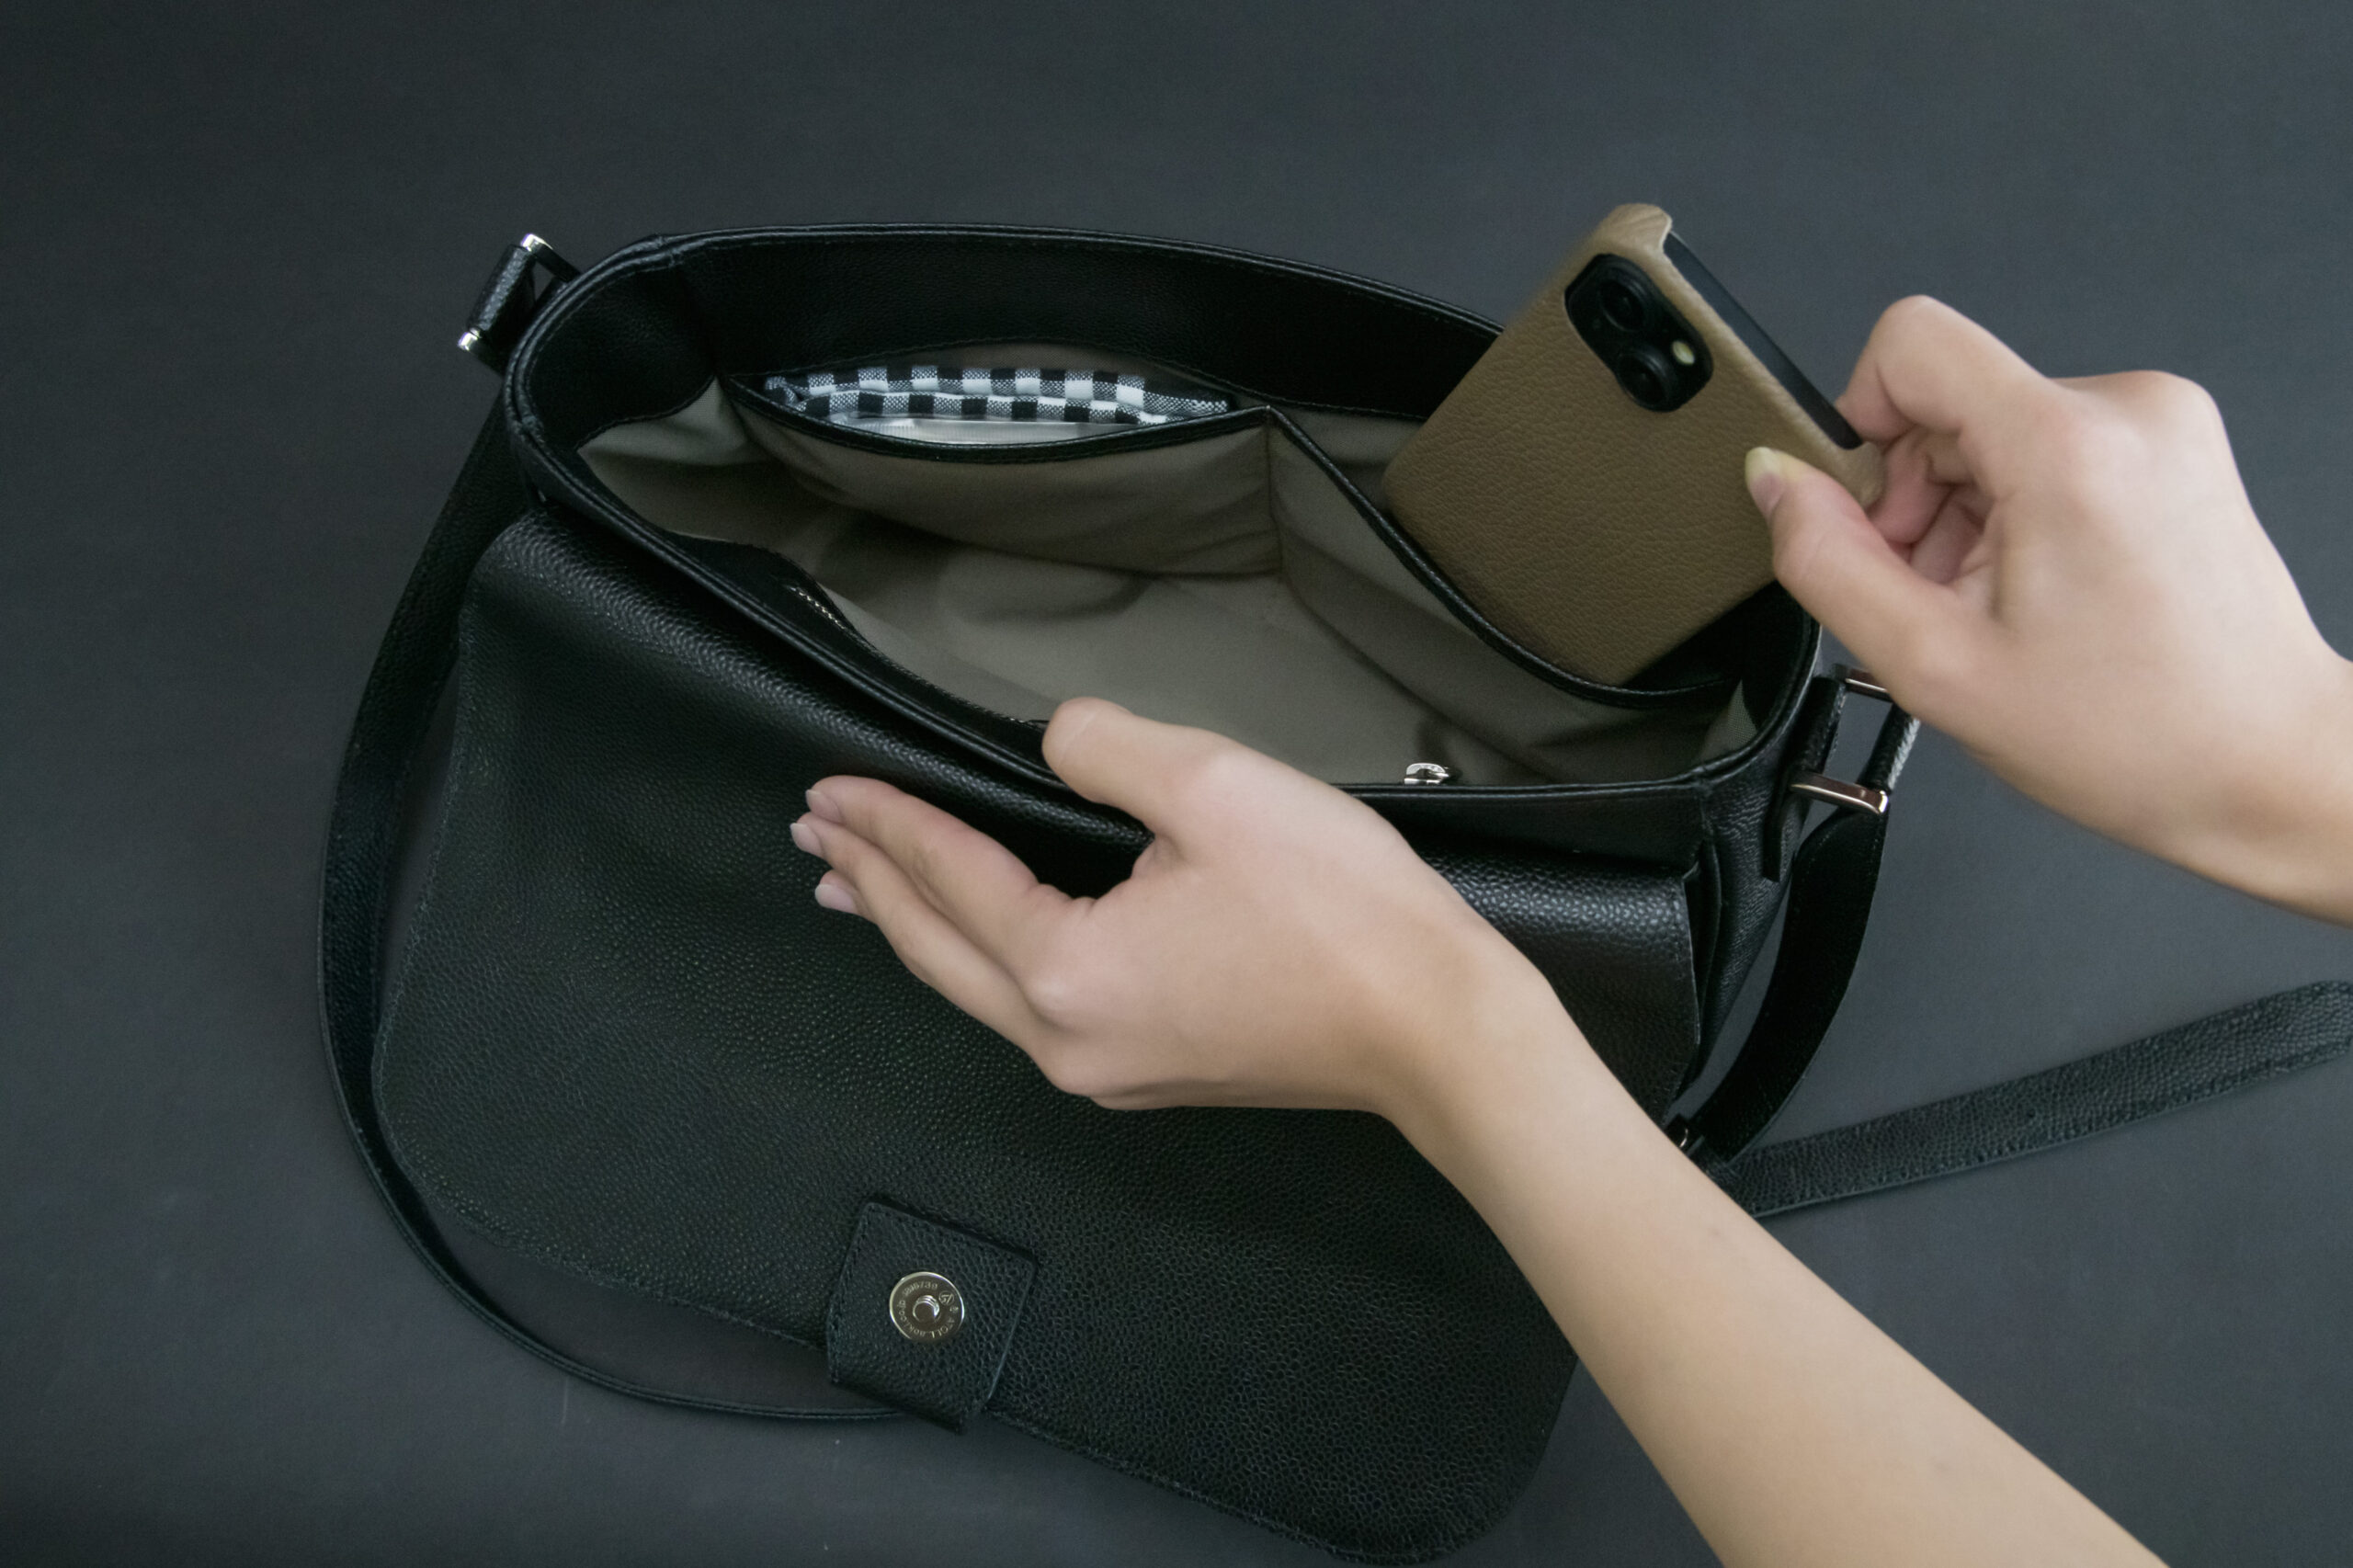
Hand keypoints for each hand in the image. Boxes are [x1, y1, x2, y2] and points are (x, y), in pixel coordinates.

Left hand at [789, 697, 1570, 1121]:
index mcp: (1063, 970)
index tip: (828, 787)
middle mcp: (1063, 1039)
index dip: (886, 821)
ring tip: (859, 888)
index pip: (947, 877)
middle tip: (813, 834)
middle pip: (935, 951)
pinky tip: (978, 940)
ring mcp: (1106, 1071)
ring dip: (915, 928)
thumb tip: (1056, 743)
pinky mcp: (1150, 1076)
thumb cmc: (1341, 912)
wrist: (1440, 1029)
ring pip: (974, 989)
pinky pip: (1028, 1009)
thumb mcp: (1215, 787)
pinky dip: (978, 960)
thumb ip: (1105, 748)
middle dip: (870, 884)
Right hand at [1751, 297, 2352, 921]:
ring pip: (1995, 431)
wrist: (2266, 766)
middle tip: (1936, 597)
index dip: (1861, 419)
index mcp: (2067, 447)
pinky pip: (2050, 449)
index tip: (1868, 508)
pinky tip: (2038, 593)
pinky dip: (2018, 514)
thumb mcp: (1936, 667)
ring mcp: (2162, 424)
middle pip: (1950, 400)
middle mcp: (2127, 409)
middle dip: (1914, 497)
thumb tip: (1775, 481)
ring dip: (1964, 514)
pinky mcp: (2175, 448)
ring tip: (1994, 608)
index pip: (1912, 341)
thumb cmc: (2134, 735)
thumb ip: (1828, 562)